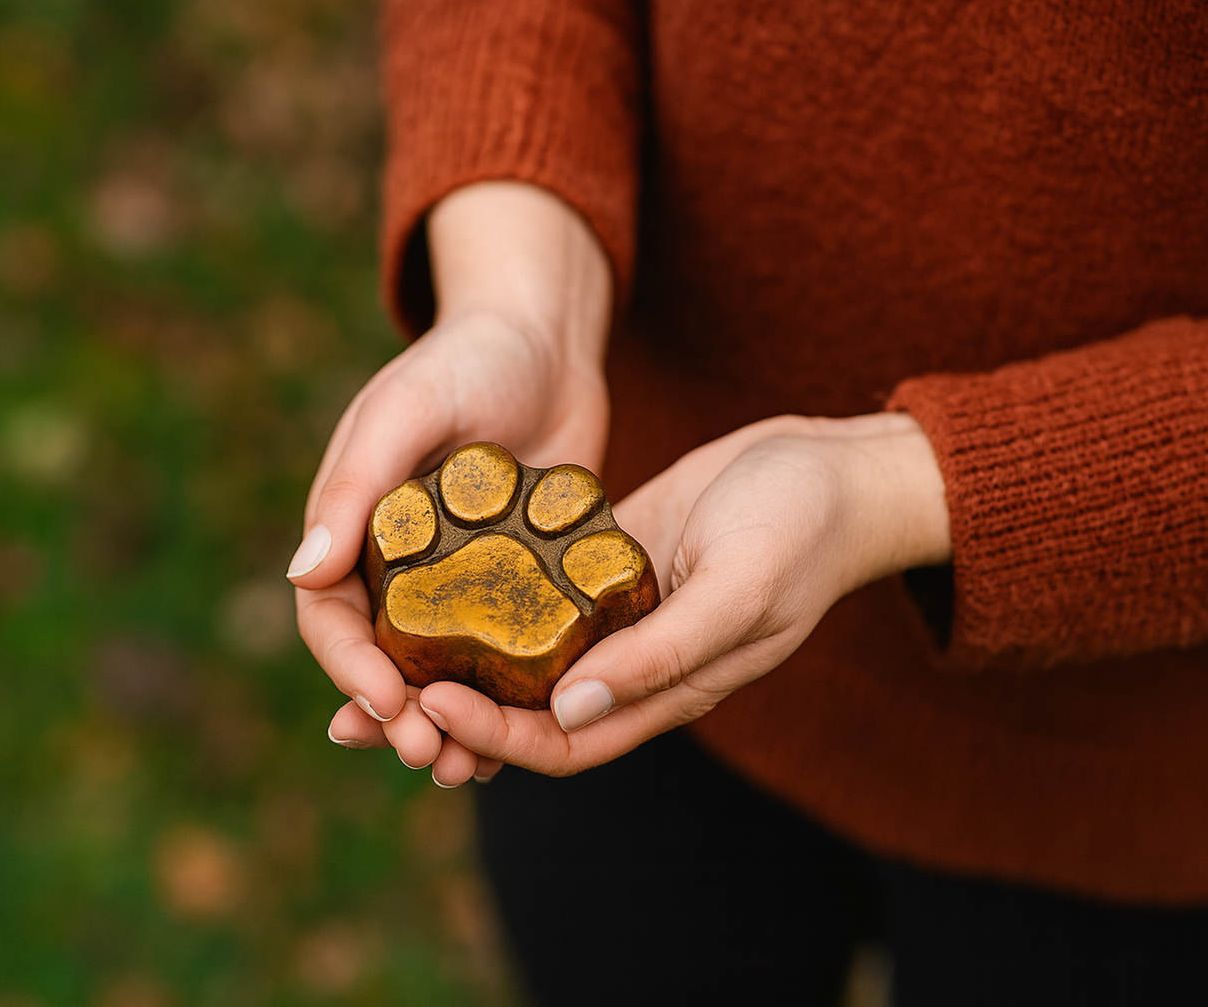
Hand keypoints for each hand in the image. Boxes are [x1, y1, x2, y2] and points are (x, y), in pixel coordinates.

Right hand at [289, 181, 613, 785]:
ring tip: (463, 769)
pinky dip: (504, 697)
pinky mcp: (519, 583)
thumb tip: (300, 572)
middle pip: (383, 660)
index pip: (332, 616)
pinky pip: (505, 652)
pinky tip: (523, 733)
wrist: (549, 338)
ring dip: (445, 724)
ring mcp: (462, 579)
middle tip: (425, 754)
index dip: (349, 669)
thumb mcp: (408, 407)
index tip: (383, 706)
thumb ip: (356, 484)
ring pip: (440, 671)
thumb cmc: (469, 358)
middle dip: (395, 715)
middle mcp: (401, 565)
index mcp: (356, 528)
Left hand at [413, 412, 951, 775]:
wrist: (839, 468)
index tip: (428, 697)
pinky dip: (491, 595)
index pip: (563, 740)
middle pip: (526, 711)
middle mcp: (632, 662)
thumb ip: (663, 654)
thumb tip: (572, 710)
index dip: (493, 735)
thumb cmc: (804, 530)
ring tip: (380, 649)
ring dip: (458, 660)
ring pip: (523, 655)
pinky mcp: (609, 558)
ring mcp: (619, 611)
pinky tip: (434, 574)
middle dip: (450, 715)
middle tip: (368, 701)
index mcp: (665, 687)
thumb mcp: (739, 588)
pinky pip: (540, 589)